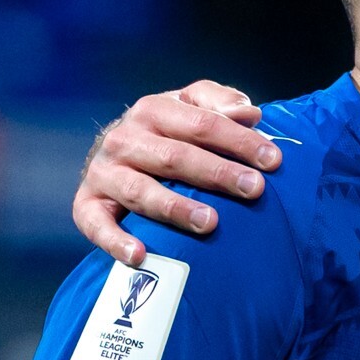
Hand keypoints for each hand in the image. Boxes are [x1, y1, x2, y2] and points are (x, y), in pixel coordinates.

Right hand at [73, 82, 281, 263]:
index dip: (239, 141)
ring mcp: (104, 173)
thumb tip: (250, 112)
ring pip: (141, 192)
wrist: (110, 153)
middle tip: (253, 189)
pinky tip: (140, 255)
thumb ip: (218, 104)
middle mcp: (125, 139)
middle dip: (216, 173)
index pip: (202, 124)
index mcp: (153, 110)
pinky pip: (97, 225)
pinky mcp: (87, 204)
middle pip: (175, 157)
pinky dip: (115, 241)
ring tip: (210, 222)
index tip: (273, 161)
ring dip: (175, 208)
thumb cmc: (164, 132)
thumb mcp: (189, 107)